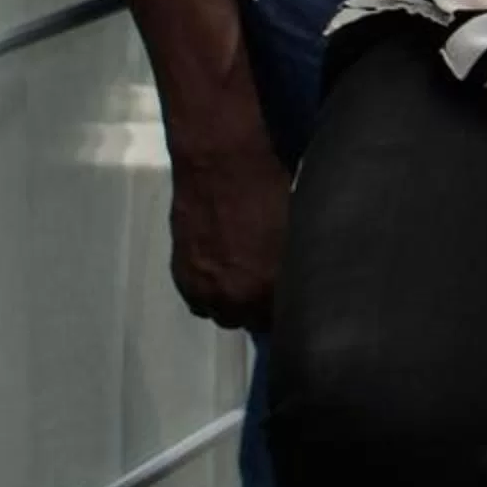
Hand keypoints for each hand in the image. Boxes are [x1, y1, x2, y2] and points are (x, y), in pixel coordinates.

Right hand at [167, 140, 289, 329]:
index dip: (291, 308)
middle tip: (271, 288)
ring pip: (223, 313)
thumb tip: (305, 280)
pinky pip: (198, 300)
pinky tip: (222, 272)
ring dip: (234, 303)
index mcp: (269, 287)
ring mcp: (203, 289)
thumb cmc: (271, 190)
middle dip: (262, 309)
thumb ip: (298, 266)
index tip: (296, 297)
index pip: (284, 318)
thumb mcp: (297, 231)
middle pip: (251, 322)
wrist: (222, 165)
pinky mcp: (181, 276)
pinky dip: (211, 292)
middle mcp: (234, 298)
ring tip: (246, 281)